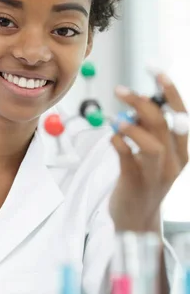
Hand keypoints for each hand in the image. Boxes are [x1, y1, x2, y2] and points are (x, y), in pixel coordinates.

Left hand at [109, 72, 187, 231]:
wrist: (136, 221)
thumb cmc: (143, 182)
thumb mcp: (154, 157)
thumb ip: (149, 132)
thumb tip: (137, 103)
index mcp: (182, 152)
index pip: (181, 116)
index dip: (170, 92)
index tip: (157, 72)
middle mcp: (174, 162)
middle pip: (164, 125)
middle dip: (142, 103)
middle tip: (120, 90)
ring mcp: (156, 175)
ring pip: (153, 144)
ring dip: (133, 126)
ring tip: (115, 118)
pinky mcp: (136, 183)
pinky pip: (128, 159)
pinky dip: (119, 143)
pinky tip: (112, 136)